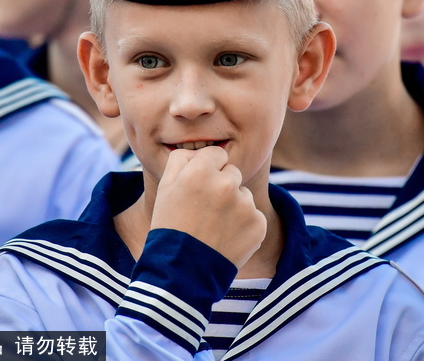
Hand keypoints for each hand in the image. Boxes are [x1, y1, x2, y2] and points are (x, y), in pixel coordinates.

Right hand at [151, 146, 266, 268]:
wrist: (182, 272)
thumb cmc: (170, 226)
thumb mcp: (164, 188)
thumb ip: (181, 160)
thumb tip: (198, 150)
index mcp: (201, 171)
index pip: (217, 154)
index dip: (208, 169)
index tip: (201, 186)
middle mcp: (226, 183)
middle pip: (232, 172)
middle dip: (222, 185)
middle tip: (206, 209)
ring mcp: (245, 205)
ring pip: (243, 195)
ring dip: (234, 205)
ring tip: (214, 226)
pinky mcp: (258, 224)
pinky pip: (253, 215)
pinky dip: (244, 225)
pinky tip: (226, 237)